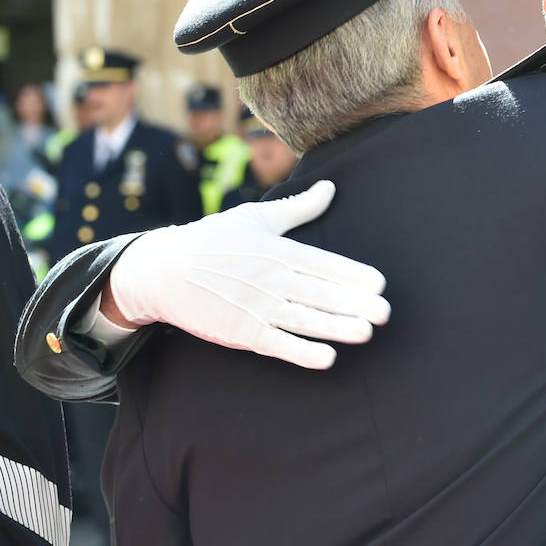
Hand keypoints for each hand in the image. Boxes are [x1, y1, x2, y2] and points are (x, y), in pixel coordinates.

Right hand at [107, 180, 389, 369]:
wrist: (160, 271)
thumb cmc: (212, 240)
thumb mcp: (255, 217)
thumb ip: (298, 207)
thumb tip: (331, 187)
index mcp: (276, 251)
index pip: (321, 264)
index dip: (351, 275)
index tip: (379, 284)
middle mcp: (270, 280)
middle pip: (319, 293)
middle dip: (354, 305)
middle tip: (385, 313)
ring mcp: (255, 308)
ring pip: (303, 320)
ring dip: (336, 328)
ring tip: (365, 333)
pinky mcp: (241, 332)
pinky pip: (277, 345)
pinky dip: (301, 352)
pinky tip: (327, 358)